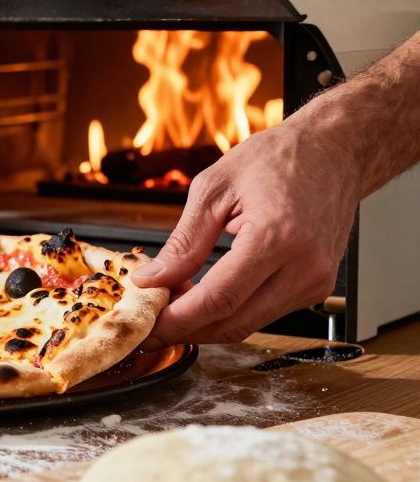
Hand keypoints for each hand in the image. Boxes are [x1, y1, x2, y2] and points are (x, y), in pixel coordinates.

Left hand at [131, 113, 359, 346]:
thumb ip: (184, 242)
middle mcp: (304, 267)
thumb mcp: (214, 188)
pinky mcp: (317, 286)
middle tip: (149, 325)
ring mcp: (316, 281)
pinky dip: (230, 311)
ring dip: (205, 323)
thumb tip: (153, 279)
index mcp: (277, 238)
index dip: (177, 320)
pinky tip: (203, 296)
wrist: (334, 151)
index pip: (218, 300)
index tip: (146, 325)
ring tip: (172, 304)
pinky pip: (264, 312)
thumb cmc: (279, 158)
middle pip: (234, 323)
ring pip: (249, 324)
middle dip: (185, 330)